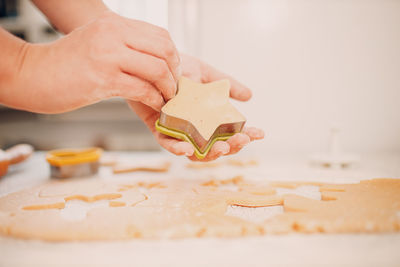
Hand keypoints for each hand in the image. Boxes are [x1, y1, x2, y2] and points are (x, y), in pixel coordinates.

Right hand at [5, 11, 179, 112]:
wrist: (35, 74)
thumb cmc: (67, 63)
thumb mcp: (98, 41)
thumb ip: (124, 43)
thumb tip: (154, 56)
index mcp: (114, 24)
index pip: (160, 35)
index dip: (173, 56)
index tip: (173, 72)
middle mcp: (113, 35)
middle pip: (164, 50)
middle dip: (174, 72)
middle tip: (173, 87)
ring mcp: (108, 55)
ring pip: (157, 69)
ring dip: (167, 88)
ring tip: (166, 98)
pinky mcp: (103, 79)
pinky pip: (143, 89)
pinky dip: (155, 100)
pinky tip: (155, 106)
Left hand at [128, 54, 263, 160]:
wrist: (151, 60)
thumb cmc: (178, 68)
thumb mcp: (206, 74)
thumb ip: (226, 85)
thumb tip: (249, 96)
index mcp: (208, 118)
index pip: (231, 132)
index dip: (246, 135)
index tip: (260, 133)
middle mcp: (195, 127)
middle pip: (215, 147)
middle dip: (231, 147)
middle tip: (241, 140)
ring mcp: (178, 130)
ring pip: (195, 151)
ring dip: (209, 154)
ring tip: (221, 148)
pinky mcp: (159, 128)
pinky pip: (167, 143)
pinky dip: (177, 148)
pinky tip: (188, 148)